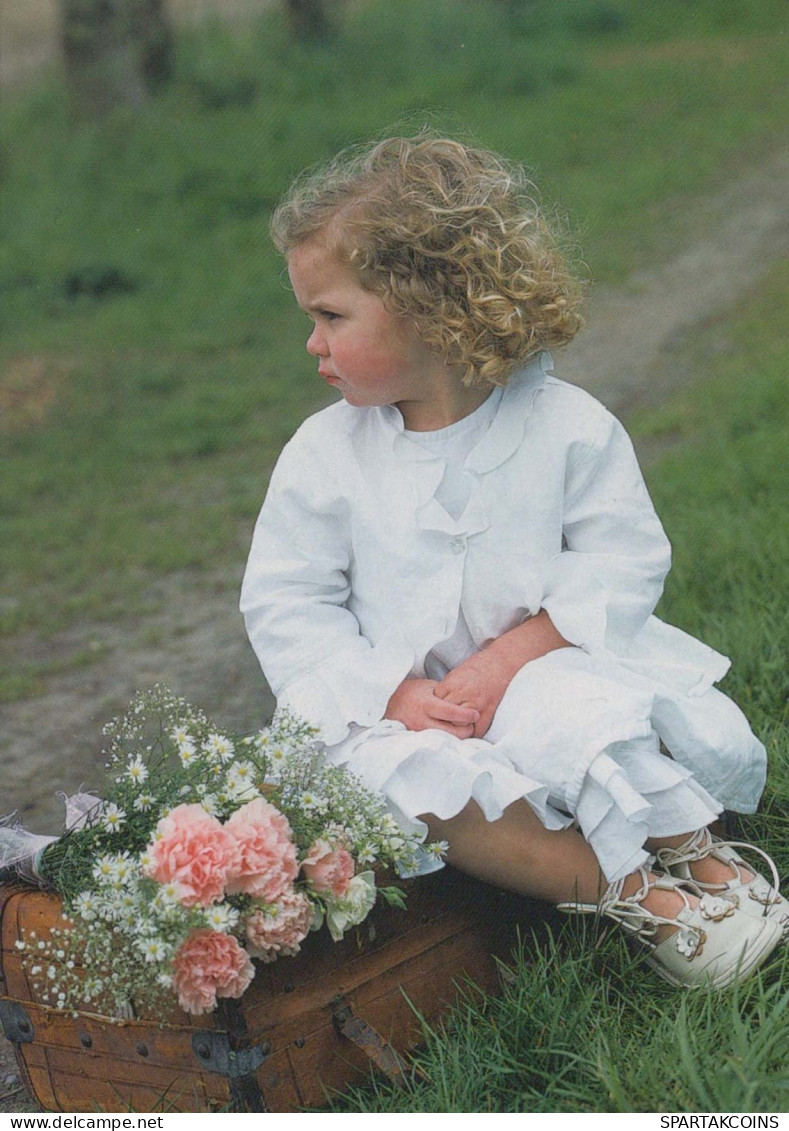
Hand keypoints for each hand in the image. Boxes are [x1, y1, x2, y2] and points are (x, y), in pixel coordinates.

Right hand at [384, 678, 479, 738]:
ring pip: (448, 741)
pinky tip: (451, 733)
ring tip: (462, 728)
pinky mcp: (418, 742)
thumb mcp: (429, 687)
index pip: (451, 713)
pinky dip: (448, 740)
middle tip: (471, 723)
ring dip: (458, 737)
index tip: (476, 714)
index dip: (466, 715)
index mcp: (426, 704)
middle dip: (467, 729)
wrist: (389, 704)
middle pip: (453, 733)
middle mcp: (422, 721)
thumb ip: (446, 695)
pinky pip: (439, 744)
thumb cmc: (412, 692)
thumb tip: (466, 702)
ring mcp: (420, 734)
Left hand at [434, 611, 571, 737]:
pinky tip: (472, 731)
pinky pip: (478, 728)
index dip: (438, 704)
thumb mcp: (457, 672)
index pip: (437, 700)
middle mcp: (462, 693)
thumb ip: (448, 686)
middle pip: (446, 713)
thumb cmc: (479, 665)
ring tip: (460, 725)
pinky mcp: (489, 710)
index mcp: (452, 682)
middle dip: (446, 716)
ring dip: (459, 725)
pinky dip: (474, 732)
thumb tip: (439, 699)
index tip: (441, 707)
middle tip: (448, 718)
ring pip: (459, 722)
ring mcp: (476, 703)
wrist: (501, 662)